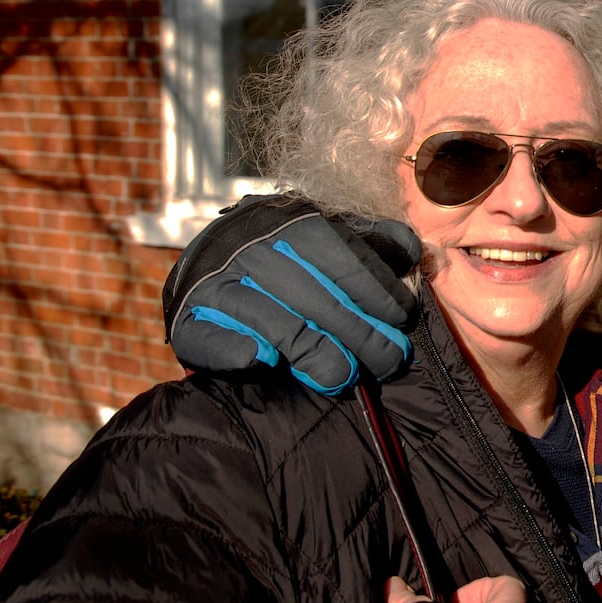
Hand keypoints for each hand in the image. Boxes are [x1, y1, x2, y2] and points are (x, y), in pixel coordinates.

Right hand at [164, 195, 422, 394]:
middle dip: (365, 339)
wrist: (212, 257)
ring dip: (320, 359)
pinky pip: (217, 342)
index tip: (401, 320)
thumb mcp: (332, 231)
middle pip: (322, 306)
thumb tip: (412, 252)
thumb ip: (374, 241)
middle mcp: (256, 250)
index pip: (348, 265)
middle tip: (390, 362)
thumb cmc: (289, 249)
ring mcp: (219, 284)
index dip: (381, 297)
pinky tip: (266, 361)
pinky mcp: (189, 319)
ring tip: (345, 377)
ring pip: (282, 330)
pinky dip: (241, 354)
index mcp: (296, 225)